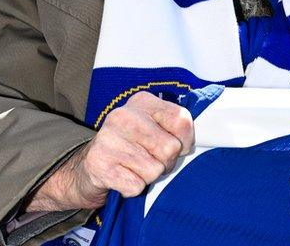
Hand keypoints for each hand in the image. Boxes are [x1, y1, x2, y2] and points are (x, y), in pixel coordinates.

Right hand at [26, 92, 193, 211]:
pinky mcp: (99, 164)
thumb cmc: (130, 146)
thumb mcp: (152, 126)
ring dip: (148, 176)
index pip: (182, 120)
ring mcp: (108, 139)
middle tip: (150, 160)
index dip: (185, 141)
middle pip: (170, 149)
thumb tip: (201, 138)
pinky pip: (136, 186)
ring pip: (154, 170)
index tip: (177, 146)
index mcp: (142, 101)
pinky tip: (122, 176)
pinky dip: (133, 187)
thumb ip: (175, 126)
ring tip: (135, 167)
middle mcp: (123, 115)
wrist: (89, 167)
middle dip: (166, 162)